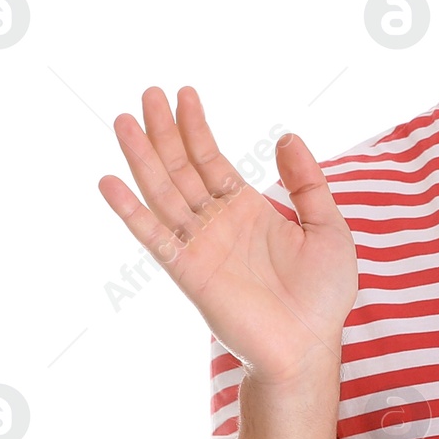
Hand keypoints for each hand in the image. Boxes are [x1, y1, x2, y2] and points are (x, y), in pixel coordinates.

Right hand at [97, 86, 357, 383]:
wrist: (311, 345)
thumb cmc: (323, 294)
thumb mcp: (328, 226)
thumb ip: (307, 183)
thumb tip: (287, 137)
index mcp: (248, 210)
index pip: (213, 160)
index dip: (196, 128)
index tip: (184, 94)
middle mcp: (218, 223)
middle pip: (182, 168)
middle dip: (164, 131)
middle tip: (149, 93)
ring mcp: (200, 246)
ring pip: (164, 193)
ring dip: (143, 158)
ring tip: (125, 120)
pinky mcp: (189, 272)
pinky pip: (155, 236)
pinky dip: (131, 211)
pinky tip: (110, 182)